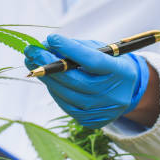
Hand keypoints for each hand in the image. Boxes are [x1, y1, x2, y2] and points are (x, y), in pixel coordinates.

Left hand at [24, 34, 149, 128]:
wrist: (128, 91)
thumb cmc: (110, 64)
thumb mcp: (101, 50)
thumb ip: (76, 47)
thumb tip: (46, 45)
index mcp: (121, 72)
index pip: (92, 61)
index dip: (70, 49)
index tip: (51, 38)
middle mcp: (114, 95)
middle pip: (74, 80)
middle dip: (48, 64)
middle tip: (31, 51)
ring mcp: (103, 111)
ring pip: (66, 94)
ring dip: (46, 77)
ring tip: (32, 62)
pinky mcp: (92, 121)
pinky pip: (66, 104)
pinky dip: (54, 90)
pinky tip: (47, 78)